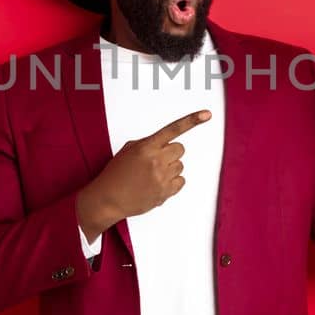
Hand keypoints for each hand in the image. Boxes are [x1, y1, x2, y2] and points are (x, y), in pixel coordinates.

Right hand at [77, 110, 210, 240]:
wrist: (107, 199)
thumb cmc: (115, 174)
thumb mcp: (128, 151)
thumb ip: (147, 144)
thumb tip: (162, 145)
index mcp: (146, 146)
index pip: (173, 129)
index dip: (192, 120)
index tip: (206, 114)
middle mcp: (156, 160)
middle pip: (180, 149)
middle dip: (170, 153)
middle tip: (156, 160)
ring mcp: (162, 177)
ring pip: (180, 166)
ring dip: (169, 168)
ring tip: (151, 175)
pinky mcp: (165, 192)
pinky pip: (181, 181)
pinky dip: (172, 182)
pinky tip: (157, 184)